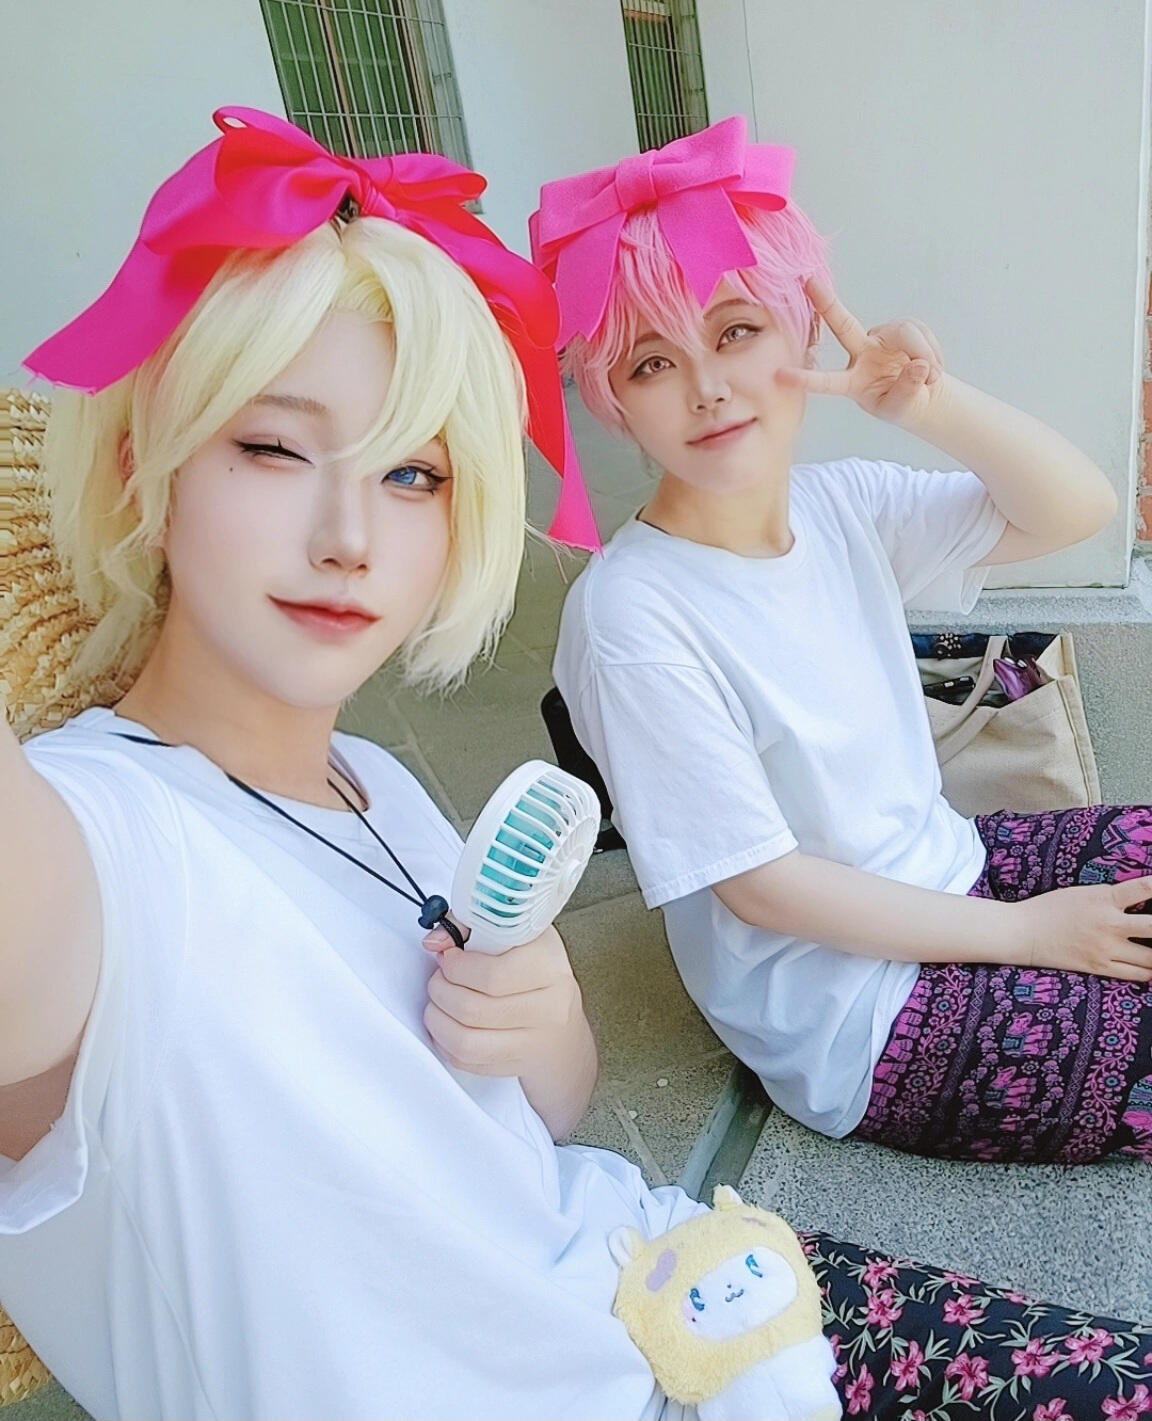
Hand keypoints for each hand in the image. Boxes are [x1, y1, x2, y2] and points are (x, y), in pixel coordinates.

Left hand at [422, 923, 583, 1075]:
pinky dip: (444, 1042)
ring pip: (465, 1041)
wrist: (564, 1028)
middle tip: (439, 978)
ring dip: (437, 1019)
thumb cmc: (537, 973)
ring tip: (438, 1001)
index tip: (448, 957)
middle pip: (473, 1009)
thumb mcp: (517, 934)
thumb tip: (436, 941)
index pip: (493, 975)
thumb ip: (472, 925)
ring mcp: (533, 1042)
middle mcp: (548, 1008)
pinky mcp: (515, 1066)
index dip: (457, 967)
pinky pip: (465, 1061)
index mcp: (549, 966)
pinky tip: (447, 1024)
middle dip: (440, 990)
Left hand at [777, 278, 944, 426]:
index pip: (827, 381)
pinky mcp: (902, 328)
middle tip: (809, 282)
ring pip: (904, 332)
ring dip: (923, 353)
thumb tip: (918, 365)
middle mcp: (861, 354)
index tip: (779, 375)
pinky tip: (933, 366)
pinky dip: (932, 351)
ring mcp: (881, 338)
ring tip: (932, 377)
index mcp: (852, 382)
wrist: (924, 393)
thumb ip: (906, 390)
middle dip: (827, 303)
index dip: (806, 379)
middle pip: (843, 325)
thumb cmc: (903, 404)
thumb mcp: (902, 407)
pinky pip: (920, 332)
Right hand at [1013, 876, 1151, 980]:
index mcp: (1104, 899)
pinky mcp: (1100, 967)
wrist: (1024, 933)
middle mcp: (1109, 924)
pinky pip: (1137, 974)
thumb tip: (1139, 899)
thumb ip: (1111, 896)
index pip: (1143, 888)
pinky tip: (1149, 965)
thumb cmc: (1051, 908)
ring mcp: (1106, 949)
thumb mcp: (1082, 892)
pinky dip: (1148, 971)